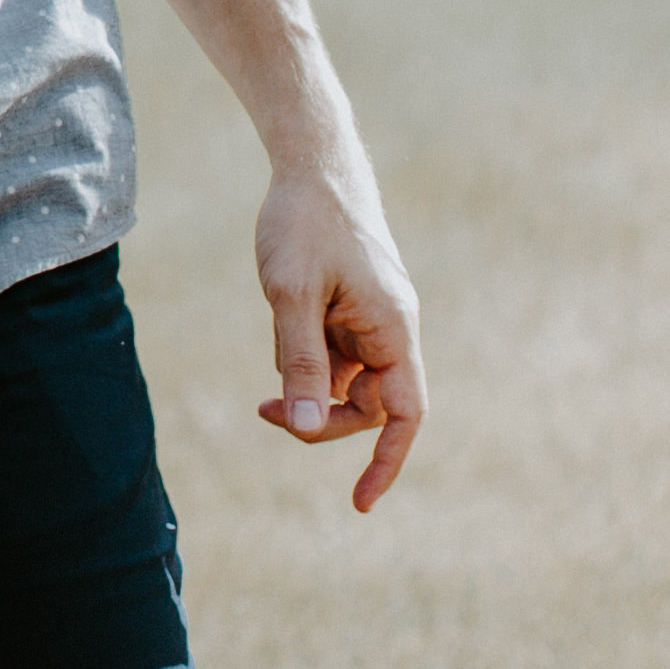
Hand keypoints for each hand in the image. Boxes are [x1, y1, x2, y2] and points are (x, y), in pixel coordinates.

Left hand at [250, 156, 425, 511]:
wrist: (312, 166)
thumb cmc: (304, 223)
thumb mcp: (291, 294)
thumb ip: (299, 362)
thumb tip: (304, 424)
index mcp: (392, 329)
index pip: (405, 413)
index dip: (386, 460)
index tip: (359, 502)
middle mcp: (390, 330)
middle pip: (370, 406)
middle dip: (321, 419)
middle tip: (264, 412)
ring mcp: (370, 321)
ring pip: (345, 383)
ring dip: (307, 390)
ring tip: (265, 377)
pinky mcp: (349, 311)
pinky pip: (330, 357)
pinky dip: (302, 362)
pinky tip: (279, 330)